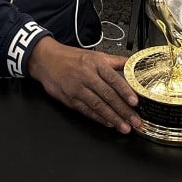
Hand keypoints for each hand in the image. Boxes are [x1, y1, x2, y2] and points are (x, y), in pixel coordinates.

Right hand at [26, 37, 141, 133]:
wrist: (46, 60)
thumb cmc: (72, 58)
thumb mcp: (95, 55)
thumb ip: (116, 61)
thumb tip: (133, 65)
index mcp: (96, 64)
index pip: (113, 79)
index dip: (125, 91)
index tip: (135, 102)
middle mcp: (87, 76)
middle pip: (108, 95)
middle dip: (123, 110)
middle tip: (135, 121)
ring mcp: (77, 89)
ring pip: (98, 105)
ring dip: (113, 118)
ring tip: (124, 127)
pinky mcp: (70, 99)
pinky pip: (86, 110)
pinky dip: (98, 118)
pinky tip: (108, 123)